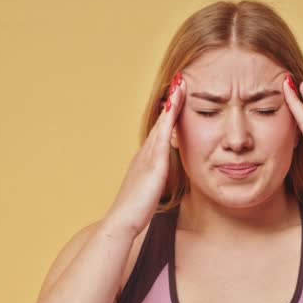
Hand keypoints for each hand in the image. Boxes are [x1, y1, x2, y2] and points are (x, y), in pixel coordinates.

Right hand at [104, 73, 187, 235]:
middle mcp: (145, 154)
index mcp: (145, 161)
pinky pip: (163, 135)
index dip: (168, 115)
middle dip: (171, 101)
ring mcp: (148, 156)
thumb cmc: (135, 213)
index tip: (177, 99)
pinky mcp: (153, 163)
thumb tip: (159, 185)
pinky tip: (175, 105)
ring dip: (171, 103)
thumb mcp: (148, 194)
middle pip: (160, 122)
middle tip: (180, 80)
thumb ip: (155, 185)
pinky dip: (169, 118)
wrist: (122, 222)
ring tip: (181, 83)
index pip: (160, 133)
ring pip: (162, 123)